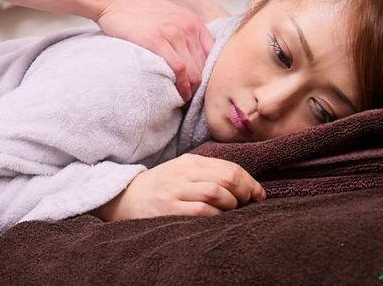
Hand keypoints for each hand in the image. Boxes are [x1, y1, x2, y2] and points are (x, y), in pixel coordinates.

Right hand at [93, 154, 266, 220]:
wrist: (125, 198)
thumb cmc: (161, 188)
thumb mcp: (183, 173)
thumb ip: (209, 174)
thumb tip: (247, 187)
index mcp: (189, 162)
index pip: (229, 167)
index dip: (249, 182)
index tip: (258, 194)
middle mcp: (183, 173)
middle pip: (225, 178)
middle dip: (244, 191)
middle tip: (249, 203)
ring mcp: (175, 191)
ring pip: (215, 193)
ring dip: (231, 204)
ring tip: (231, 211)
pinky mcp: (169, 209)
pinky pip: (201, 212)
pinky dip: (215, 216)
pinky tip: (217, 219)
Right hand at [95, 0, 214, 100]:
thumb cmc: (139, 11)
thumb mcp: (171, 17)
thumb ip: (184, 34)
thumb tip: (192, 60)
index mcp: (194, 22)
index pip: (214, 54)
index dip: (210, 74)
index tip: (202, 86)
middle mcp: (187, 27)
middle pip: (204, 66)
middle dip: (200, 85)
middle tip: (193, 98)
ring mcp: (173, 33)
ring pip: (194, 70)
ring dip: (191, 89)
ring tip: (185, 99)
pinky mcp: (156, 40)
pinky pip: (178, 68)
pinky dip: (180, 84)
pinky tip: (178, 93)